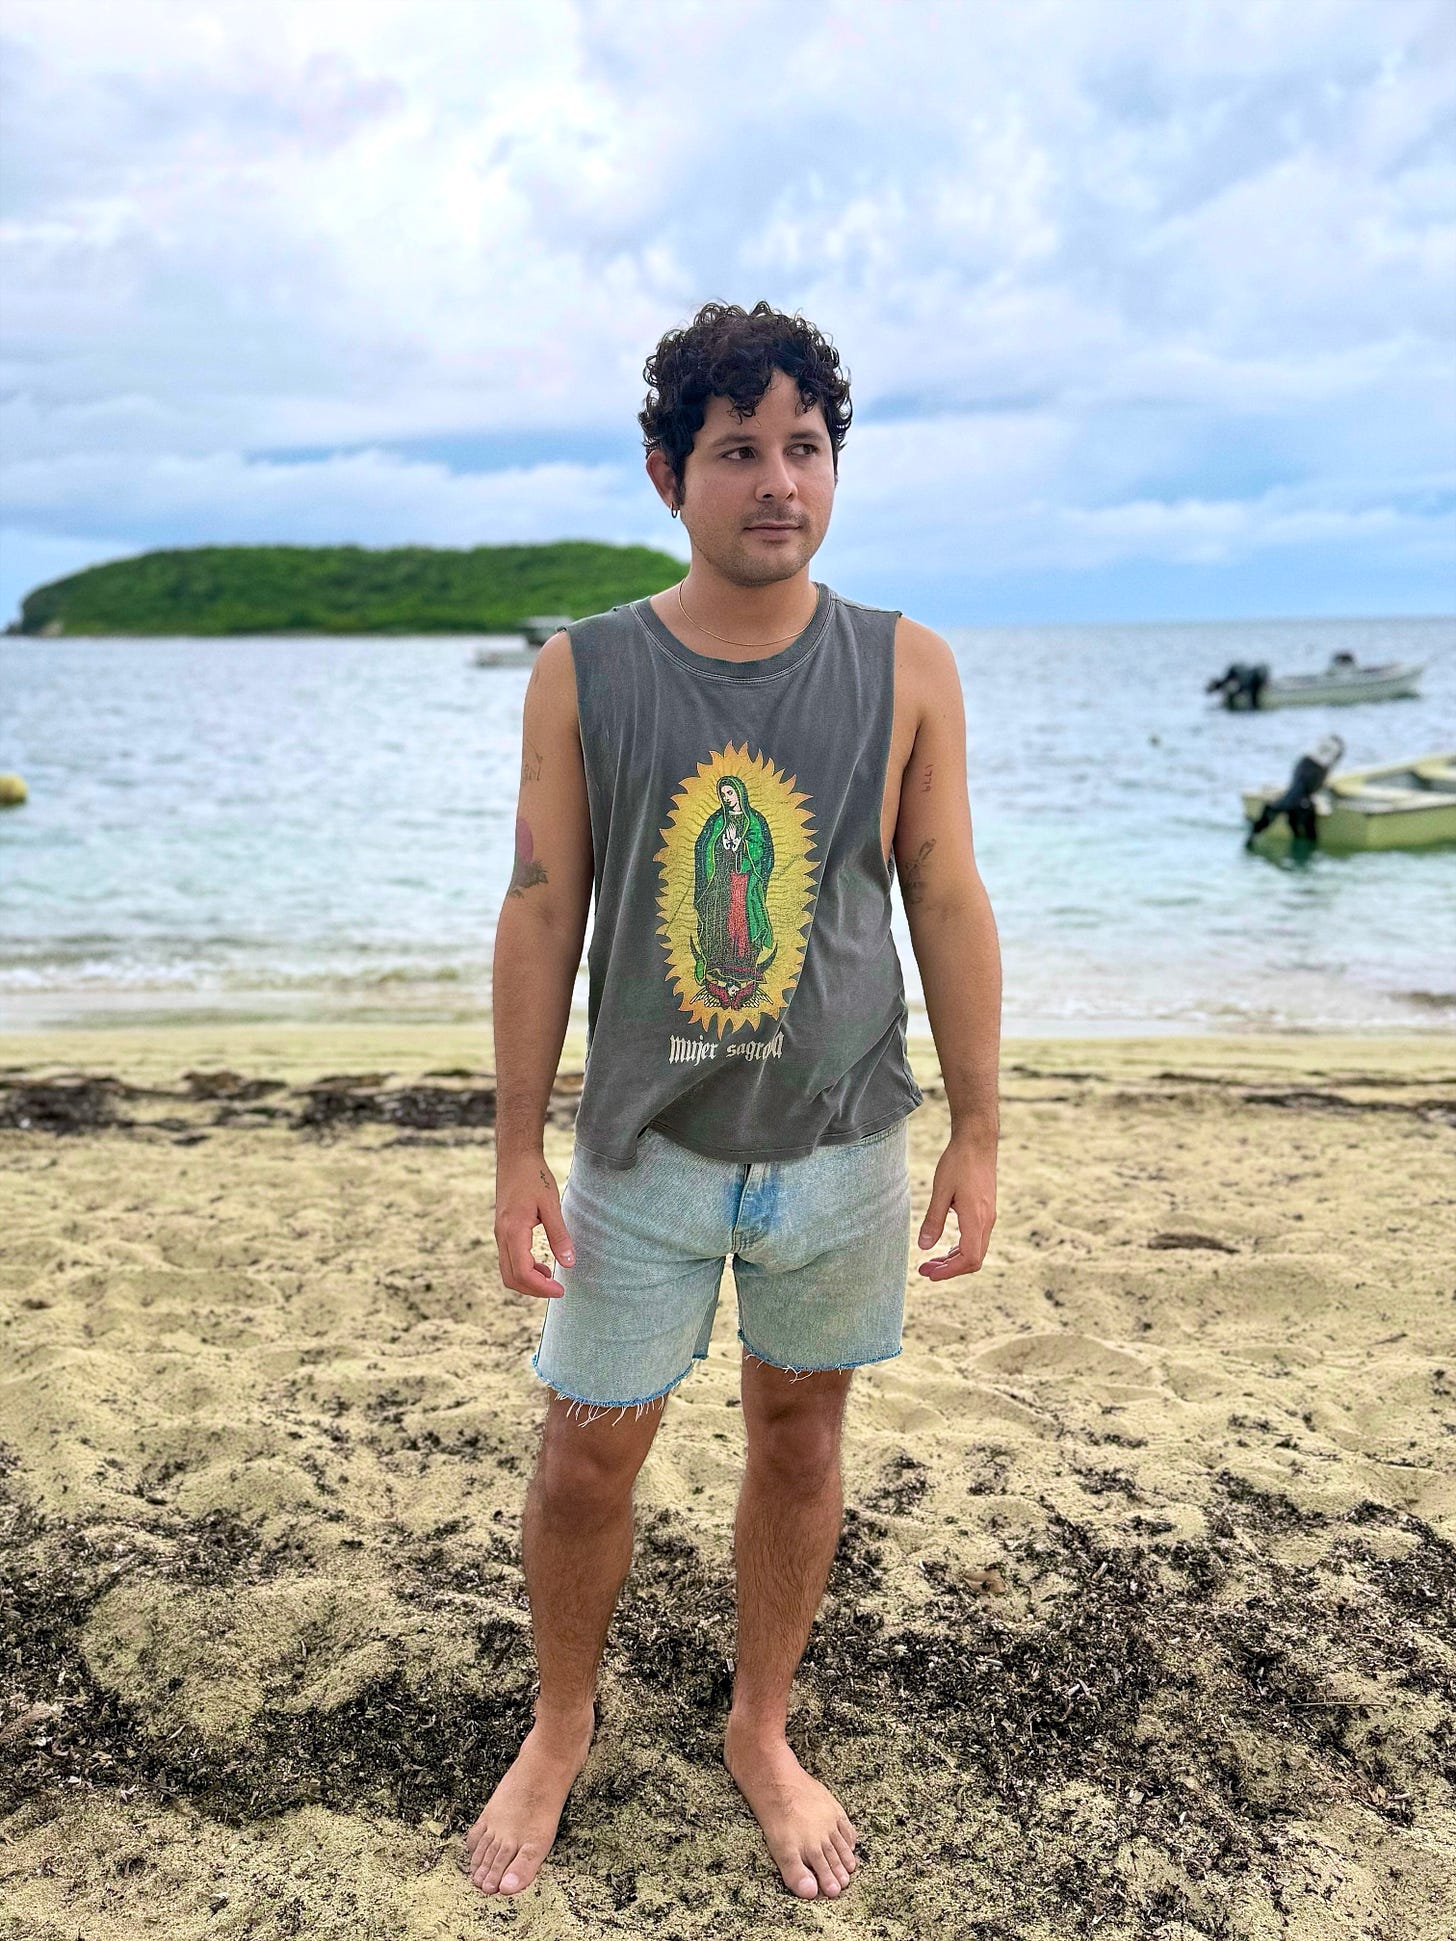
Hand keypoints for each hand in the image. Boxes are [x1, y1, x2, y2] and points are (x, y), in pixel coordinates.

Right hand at [494, 1151, 574, 1298]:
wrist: (515, 1158)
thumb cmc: (533, 1177)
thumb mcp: (551, 1204)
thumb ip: (559, 1235)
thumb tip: (569, 1263)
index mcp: (513, 1231)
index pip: (523, 1272)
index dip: (541, 1287)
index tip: (560, 1290)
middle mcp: (501, 1236)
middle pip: (511, 1278)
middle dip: (533, 1290)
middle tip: (557, 1290)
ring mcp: (499, 1234)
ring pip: (507, 1271)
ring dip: (528, 1281)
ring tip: (550, 1279)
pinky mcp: (502, 1231)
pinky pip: (508, 1260)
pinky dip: (523, 1270)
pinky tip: (541, 1265)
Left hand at [917, 1135, 995, 1279]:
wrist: (978, 1142)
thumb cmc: (958, 1162)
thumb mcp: (941, 1191)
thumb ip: (933, 1220)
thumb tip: (924, 1247)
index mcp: (976, 1218)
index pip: (969, 1259)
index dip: (950, 1272)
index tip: (930, 1274)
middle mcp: (986, 1221)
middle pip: (974, 1259)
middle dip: (949, 1269)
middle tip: (924, 1271)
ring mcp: (988, 1216)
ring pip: (976, 1250)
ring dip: (954, 1260)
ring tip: (931, 1261)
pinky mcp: (986, 1211)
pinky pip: (977, 1239)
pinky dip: (961, 1248)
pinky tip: (946, 1246)